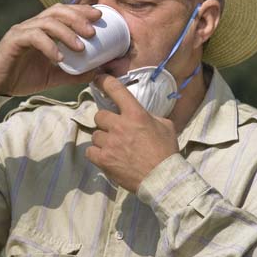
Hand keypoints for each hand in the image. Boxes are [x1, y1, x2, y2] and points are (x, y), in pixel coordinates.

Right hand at [0, 4, 101, 95]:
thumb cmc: (22, 77)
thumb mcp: (54, 76)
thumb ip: (74, 72)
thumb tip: (98, 73)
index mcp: (42, 29)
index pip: (63, 12)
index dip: (81, 10)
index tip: (99, 16)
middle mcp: (32, 25)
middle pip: (57, 11)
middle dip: (77, 18)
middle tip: (93, 32)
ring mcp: (22, 31)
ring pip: (47, 22)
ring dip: (67, 33)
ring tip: (81, 48)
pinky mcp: (13, 41)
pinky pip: (34, 37)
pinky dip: (49, 45)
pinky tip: (59, 58)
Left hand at [85, 74, 178, 191]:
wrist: (162, 178)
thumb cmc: (166, 152)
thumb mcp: (166, 126)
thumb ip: (150, 117)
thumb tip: (143, 115)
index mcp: (136, 114)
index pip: (116, 90)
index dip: (104, 81)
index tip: (98, 79)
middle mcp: (120, 125)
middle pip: (99, 115)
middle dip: (106, 122)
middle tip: (115, 131)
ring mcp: (110, 143)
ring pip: (95, 134)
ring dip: (102, 140)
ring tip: (114, 148)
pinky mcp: (104, 159)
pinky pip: (90, 151)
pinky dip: (96, 154)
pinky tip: (106, 157)